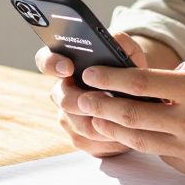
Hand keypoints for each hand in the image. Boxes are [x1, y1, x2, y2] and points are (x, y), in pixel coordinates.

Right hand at [35, 32, 149, 157]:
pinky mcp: (81, 139)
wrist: (138, 98)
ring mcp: (68, 118)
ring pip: (81, 126)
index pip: (45, 61)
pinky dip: (113, 140)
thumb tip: (115, 40)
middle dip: (85, 101)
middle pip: (63, 100)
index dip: (52, 64)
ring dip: (104, 122)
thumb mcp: (129, 52)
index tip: (69, 67)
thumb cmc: (128, 70)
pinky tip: (129, 133)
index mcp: (66, 65)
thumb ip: (121, 42)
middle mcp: (61, 92)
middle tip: (105, 98)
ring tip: (126, 116)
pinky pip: (92, 144)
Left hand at [78, 46, 184, 182]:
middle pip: (132, 116)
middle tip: (79, 96)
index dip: (112, 78)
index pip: (143, 84)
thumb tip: (169, 69)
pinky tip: (133, 131)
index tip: (92, 72)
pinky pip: (163, 154)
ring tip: (94, 116)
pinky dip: (146, 141)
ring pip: (141, 140)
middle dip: (100, 105)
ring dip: (113, 128)